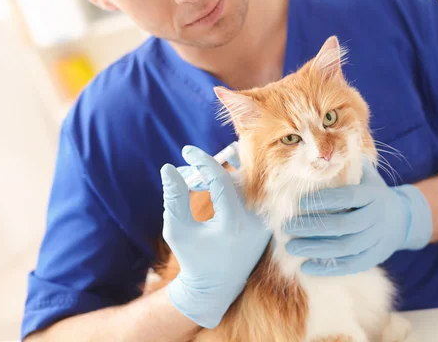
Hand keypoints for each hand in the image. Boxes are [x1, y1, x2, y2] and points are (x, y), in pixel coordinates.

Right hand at [160, 146, 270, 328]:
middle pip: (236, 176)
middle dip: (208, 169)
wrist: (217, 287)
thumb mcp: (177, 230)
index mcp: (234, 223)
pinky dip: (234, 183)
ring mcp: (266, 219)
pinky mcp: (269, 219)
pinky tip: (213, 182)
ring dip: (220, 175)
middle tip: (187, 170)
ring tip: (194, 181)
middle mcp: (257, 219)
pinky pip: (254, 191)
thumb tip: (168, 167)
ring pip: (246, 182)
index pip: (221, 179)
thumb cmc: (193, 258)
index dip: (203, 161)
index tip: (186, 151)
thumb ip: (173, 198)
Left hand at [283, 159, 431, 275]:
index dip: (323, 201)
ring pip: (344, 248)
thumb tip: (317, 154)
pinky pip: (350, 265)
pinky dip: (328, 268)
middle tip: (287, 228)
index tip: (299, 203)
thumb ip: (345, 166)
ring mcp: (376, 240)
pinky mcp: (374, 257)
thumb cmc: (371, 192)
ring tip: (291, 248)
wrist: (401, 218)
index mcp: (372, 194)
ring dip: (315, 249)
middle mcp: (376, 218)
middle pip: (342, 225)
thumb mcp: (365, 175)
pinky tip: (306, 267)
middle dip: (311, 227)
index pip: (347, 197)